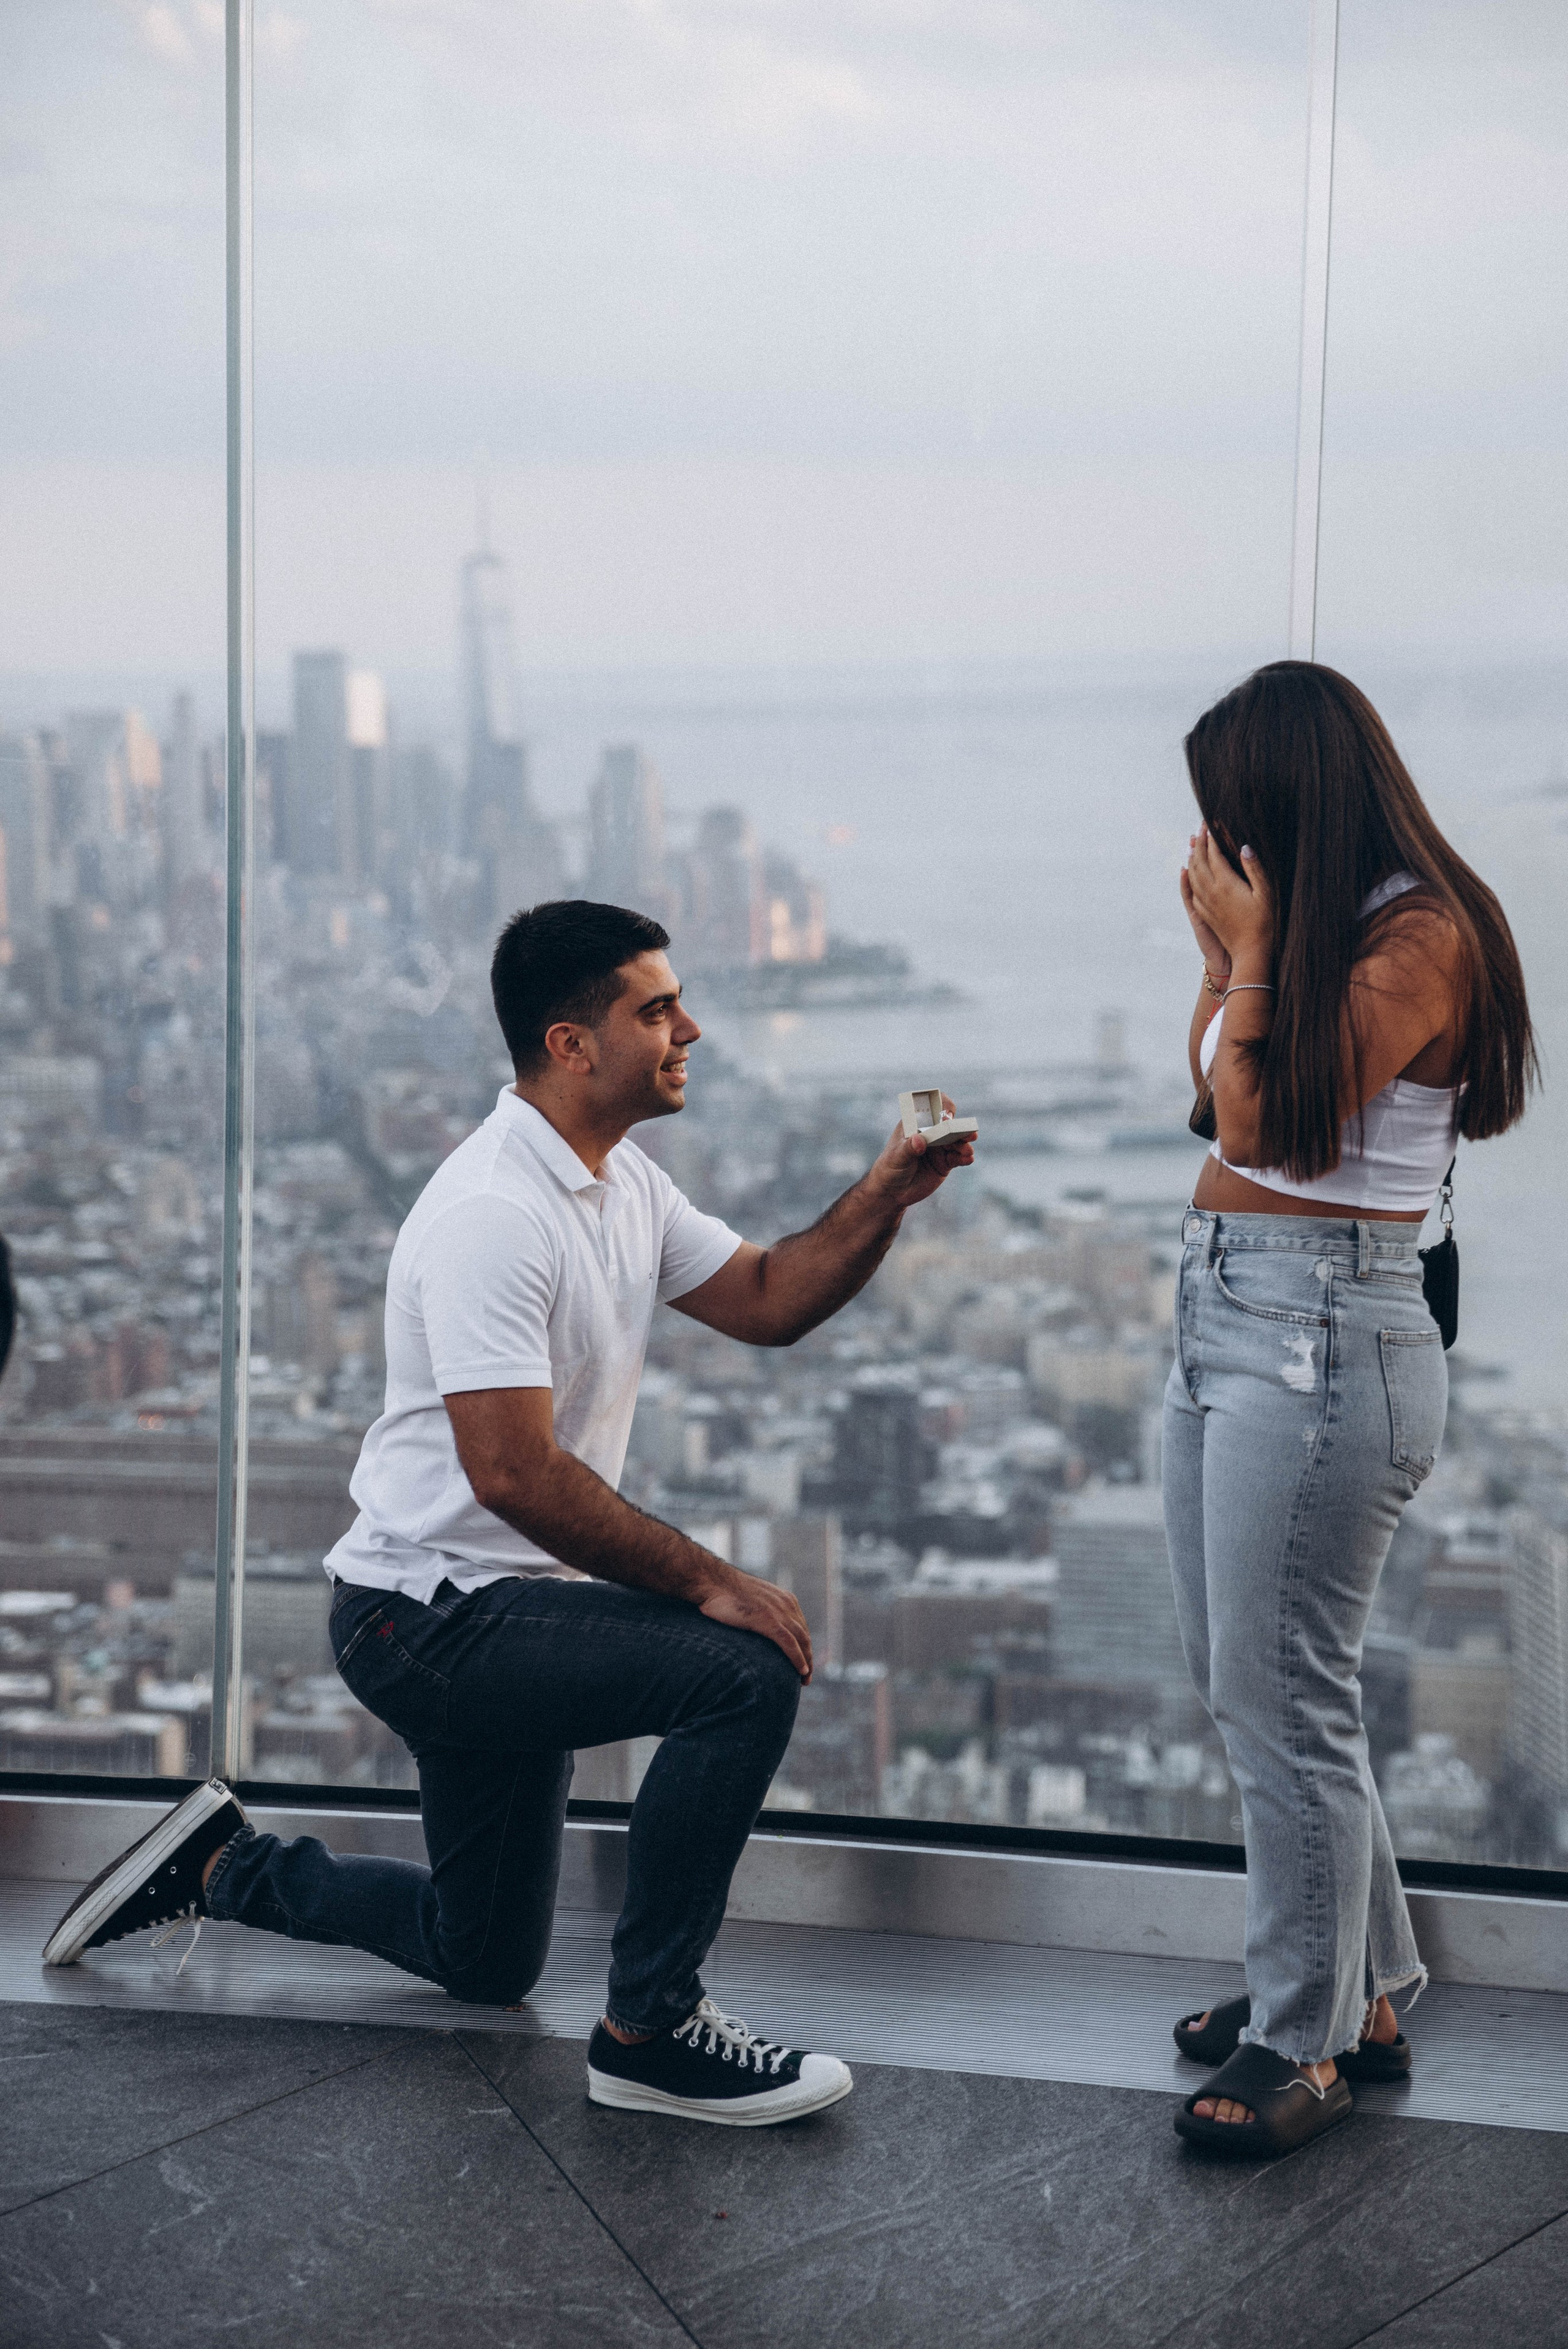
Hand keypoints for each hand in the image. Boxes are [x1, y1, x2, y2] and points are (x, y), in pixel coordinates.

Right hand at [698, 1567, 813, 1680]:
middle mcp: (786, 1604)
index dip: (804, 1646)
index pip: (801, 1626)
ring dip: (806, 1662)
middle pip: (805, 1635)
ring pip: (801, 1641)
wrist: (712, 1581)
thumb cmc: (724, 1591)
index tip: (803, 1661)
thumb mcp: (750, 1599)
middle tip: (806, 1676)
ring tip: (805, 1680)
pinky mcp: (769, 1620)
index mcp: (784, 1599)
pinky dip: (798, 1659)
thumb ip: (760, 1610)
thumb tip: (755, 1626)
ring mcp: (778, 1611)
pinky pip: (790, 1643)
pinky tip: (801, 1672)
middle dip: (808, 1656)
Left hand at [866, 1098, 976, 1208]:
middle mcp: (931, 1133)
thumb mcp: (897, 1156)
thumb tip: (919, 1140)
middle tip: (969, 1133)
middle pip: (950, 1124)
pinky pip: (959, 1158)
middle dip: (961, 1127)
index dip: (944, 1107)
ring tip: (967, 1151)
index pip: (934, 1107)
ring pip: (957, 1141)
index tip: (947, 1117)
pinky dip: (965, 1157)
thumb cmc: (890, 1167)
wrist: (893, 1191)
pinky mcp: (946, 1163)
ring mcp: (940, 1147)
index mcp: (918, 1123)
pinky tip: (967, 1159)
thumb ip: (908, 1148)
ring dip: (965, 1144)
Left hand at [1184, 827, 1274, 965]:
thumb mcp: (1266, 893)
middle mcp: (1211, 892)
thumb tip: (1244, 847)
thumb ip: (1254, 869)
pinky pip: (1191, 890)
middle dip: (1200, 843)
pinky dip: (1187, 877)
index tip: (1210, 823)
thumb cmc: (1264, 923)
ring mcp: (1206, 904)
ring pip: (1192, 875)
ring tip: (1192, 844)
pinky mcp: (1205, 914)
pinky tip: (1187, 872)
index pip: (1213, 854)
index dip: (1211, 838)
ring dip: (1191, 857)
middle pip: (1199, 862)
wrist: (1250, 952)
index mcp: (1226, 884)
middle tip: (1201, 828)